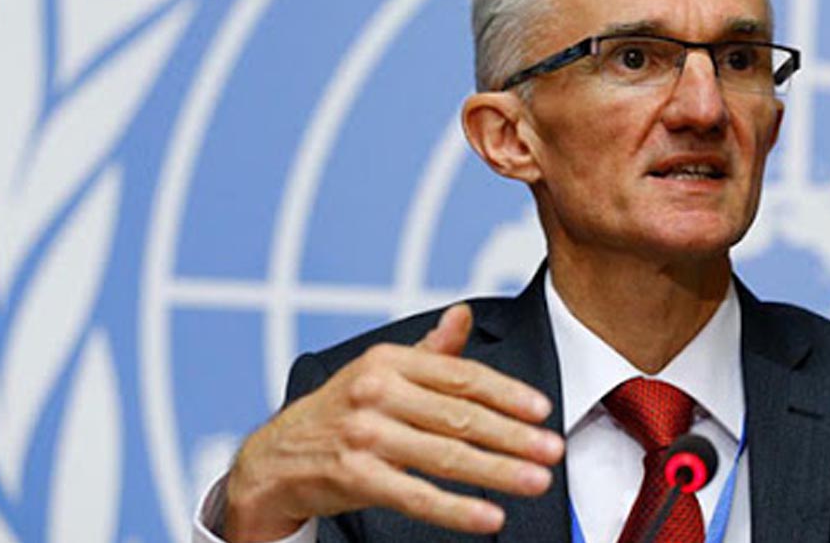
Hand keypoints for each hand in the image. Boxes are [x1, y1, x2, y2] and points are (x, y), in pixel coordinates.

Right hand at [222, 304, 565, 541]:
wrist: (276, 457)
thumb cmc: (340, 412)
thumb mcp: (379, 372)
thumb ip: (429, 351)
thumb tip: (463, 315)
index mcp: (388, 361)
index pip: (459, 376)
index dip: (506, 393)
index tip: (542, 410)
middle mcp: (375, 392)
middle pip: (459, 417)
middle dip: (513, 435)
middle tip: (553, 449)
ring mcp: (364, 436)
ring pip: (445, 456)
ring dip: (498, 471)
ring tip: (536, 481)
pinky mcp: (355, 477)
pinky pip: (416, 495)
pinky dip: (457, 508)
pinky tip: (490, 515)